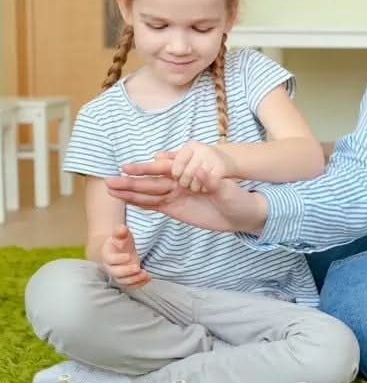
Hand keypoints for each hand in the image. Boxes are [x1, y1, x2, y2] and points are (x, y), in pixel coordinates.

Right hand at [100, 224, 150, 288]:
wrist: (122, 251)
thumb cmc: (121, 242)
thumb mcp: (122, 235)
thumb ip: (121, 232)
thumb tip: (122, 228)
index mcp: (107, 256)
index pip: (110, 260)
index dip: (118, 259)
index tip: (129, 256)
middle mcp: (110, 268)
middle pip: (116, 274)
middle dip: (127, 272)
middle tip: (138, 267)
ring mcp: (118, 276)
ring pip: (123, 282)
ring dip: (134, 279)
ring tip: (146, 274)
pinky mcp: (125, 280)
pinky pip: (130, 286)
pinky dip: (139, 284)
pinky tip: (148, 278)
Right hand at [105, 158, 266, 232]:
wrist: (243, 213)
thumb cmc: (238, 198)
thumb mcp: (228, 190)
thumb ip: (213, 183)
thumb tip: (200, 171)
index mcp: (190, 174)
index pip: (163, 170)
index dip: (145, 169)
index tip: (127, 168)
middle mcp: (180, 183)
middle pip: (150, 182)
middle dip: (130, 182)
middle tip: (108, 182)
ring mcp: (176, 196)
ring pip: (149, 193)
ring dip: (130, 192)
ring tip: (110, 190)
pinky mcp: (177, 209)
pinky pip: (155, 205)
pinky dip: (141, 203)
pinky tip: (126, 201)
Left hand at [160, 141, 233, 191]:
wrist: (228, 160)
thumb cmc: (203, 159)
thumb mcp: (188, 156)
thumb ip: (171, 158)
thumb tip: (156, 157)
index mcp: (192, 146)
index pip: (177, 162)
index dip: (175, 173)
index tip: (177, 178)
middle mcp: (202, 150)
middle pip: (187, 173)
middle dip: (184, 182)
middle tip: (186, 185)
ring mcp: (213, 159)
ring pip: (196, 180)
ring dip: (194, 187)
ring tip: (195, 187)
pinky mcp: (221, 168)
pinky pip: (208, 184)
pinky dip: (205, 189)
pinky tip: (205, 188)